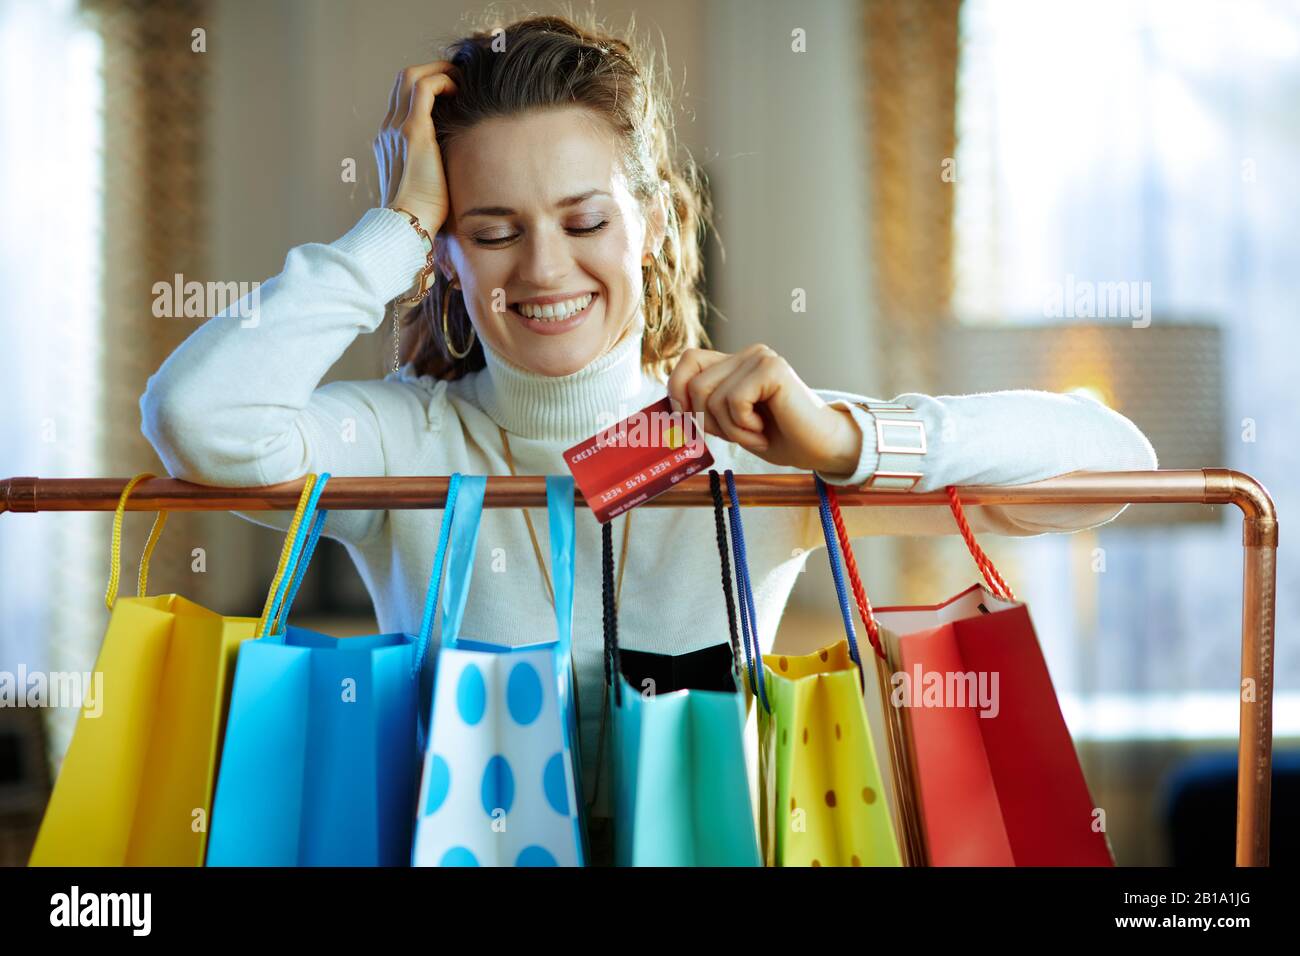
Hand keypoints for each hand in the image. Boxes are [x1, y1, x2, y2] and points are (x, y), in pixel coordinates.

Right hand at [374, 61, 457, 232]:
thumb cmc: (423, 213)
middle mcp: (389, 129)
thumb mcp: (429, 182)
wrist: (408, 224)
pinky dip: (443, 81)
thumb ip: (436, 165)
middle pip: (403, 80)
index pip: (404, 98)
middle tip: (458, 80)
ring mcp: (397, 128)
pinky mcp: (412, 131)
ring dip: (439, 71)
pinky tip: (459, 92)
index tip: (452, 93)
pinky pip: (424, 87)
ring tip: (460, 81)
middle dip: (433, 71)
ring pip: (411, 76)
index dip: (427, 86)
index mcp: (391, 141)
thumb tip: (459, 161)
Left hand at [666, 344, 862, 476]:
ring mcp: (760, 358)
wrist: (820, 448)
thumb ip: (702, 411)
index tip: (689, 421)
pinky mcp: (771, 369)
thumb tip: (668, 410)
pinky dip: (744, 427)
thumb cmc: (778, 438)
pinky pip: (733, 401)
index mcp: (735, 364)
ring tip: (757, 432)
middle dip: (707, 421)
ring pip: (710, 397)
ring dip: (730, 429)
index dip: (677, 391)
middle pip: (694, 385)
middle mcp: (747, 354)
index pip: (688, 361)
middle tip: (739, 434)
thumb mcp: (729, 424)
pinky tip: (766, 429)